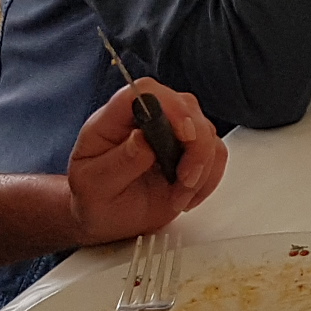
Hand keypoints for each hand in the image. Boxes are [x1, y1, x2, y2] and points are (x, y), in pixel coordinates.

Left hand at [67, 79, 226, 245]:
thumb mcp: (93, 187)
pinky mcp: (193, 150)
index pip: (145, 92)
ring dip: (201, 169)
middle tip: (184, 180)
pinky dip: (208, 179)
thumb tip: (141, 139)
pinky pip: (217, 154)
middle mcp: (148, 118)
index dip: (169, 105)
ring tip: (178, 196)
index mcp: (115, 119)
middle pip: (186, 108)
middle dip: (195, 147)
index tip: (184, 134)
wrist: (109, 219)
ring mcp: (174, 132)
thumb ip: (116, 163)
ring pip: (207, 132)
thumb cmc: (95, 199)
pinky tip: (187, 195)